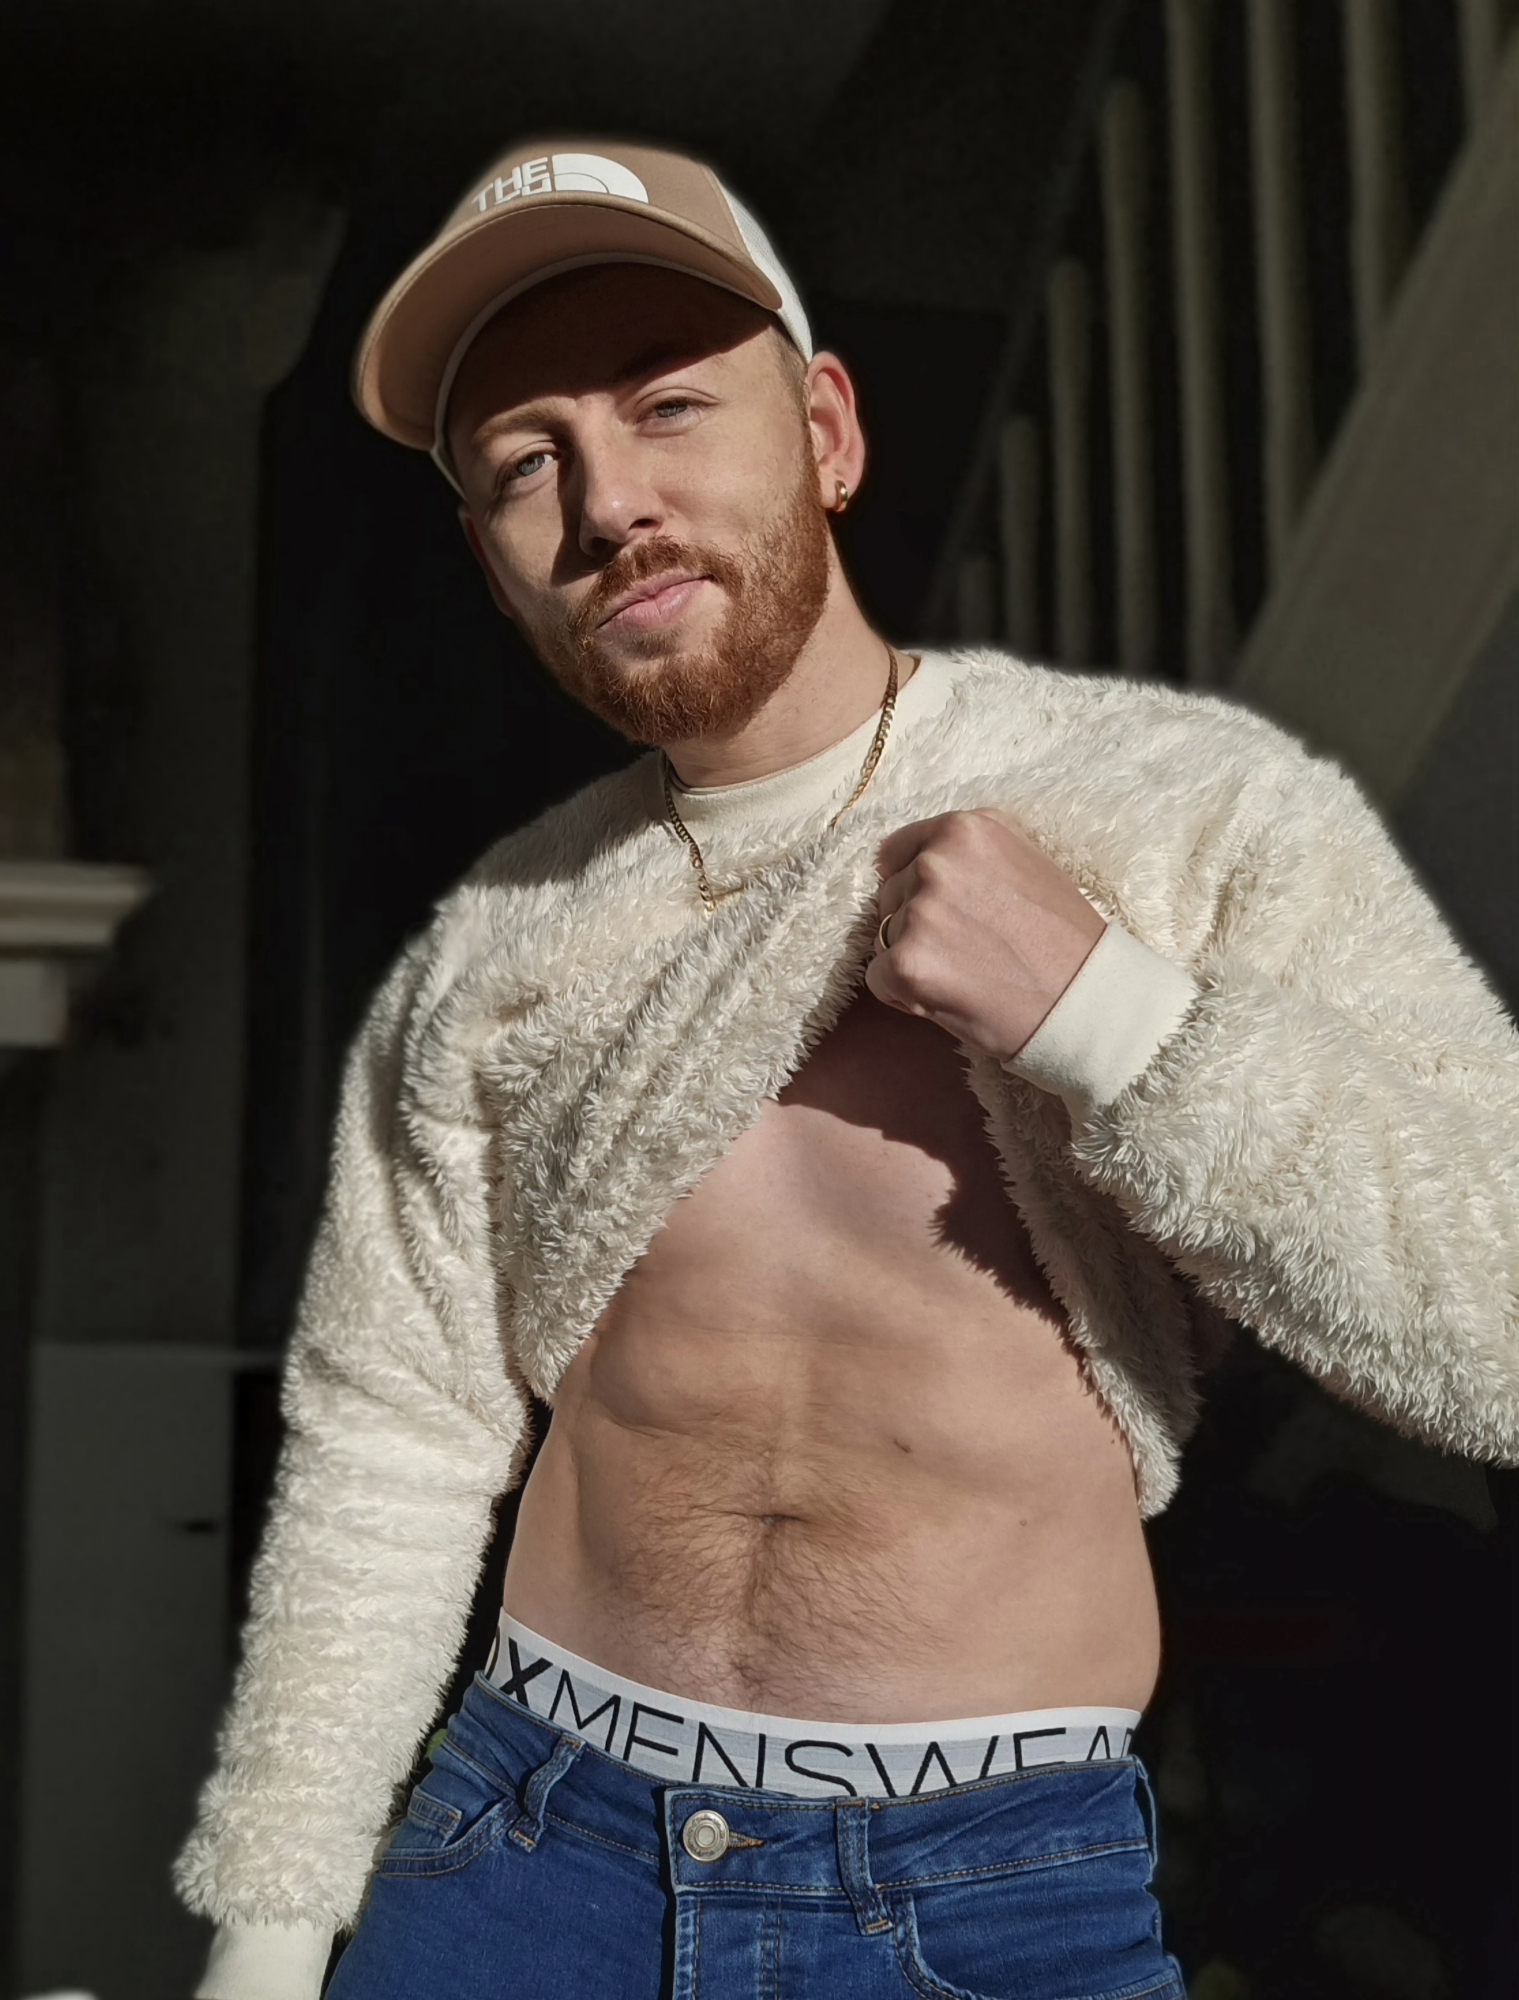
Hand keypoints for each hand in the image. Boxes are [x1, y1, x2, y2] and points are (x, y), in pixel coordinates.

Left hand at [865, 809, 1107, 1061]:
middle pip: (891, 895)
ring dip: (913, 957)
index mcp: (966, 829)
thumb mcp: (1024, 863)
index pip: (900, 851)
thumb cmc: (1062, 940)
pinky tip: (951, 996)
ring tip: (969, 973)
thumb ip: (969, 855)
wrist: (1087, 1002)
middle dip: (917, 924)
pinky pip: (879, 978)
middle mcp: (937, 861)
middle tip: (971, 950)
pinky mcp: (907, 962)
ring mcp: (920, 911)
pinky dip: (904, 994)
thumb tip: (913, 861)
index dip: (917, 887)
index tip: (948, 912)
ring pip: (883, 936)